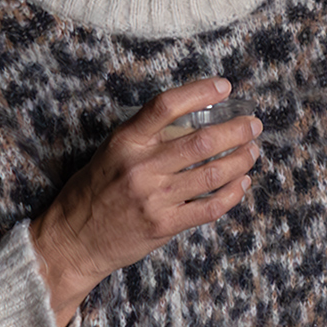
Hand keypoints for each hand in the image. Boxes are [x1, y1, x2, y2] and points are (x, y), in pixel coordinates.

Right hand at [30, 79, 262, 325]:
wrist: (74, 240)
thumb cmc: (93, 191)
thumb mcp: (112, 152)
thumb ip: (147, 137)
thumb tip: (194, 121)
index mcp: (126, 141)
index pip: (166, 105)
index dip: (200, 91)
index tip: (224, 86)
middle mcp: (141, 167)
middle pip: (201, 141)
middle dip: (236, 130)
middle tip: (253, 125)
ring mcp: (154, 198)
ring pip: (212, 173)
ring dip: (241, 160)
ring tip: (252, 151)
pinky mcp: (164, 225)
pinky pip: (209, 207)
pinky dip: (232, 193)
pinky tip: (242, 183)